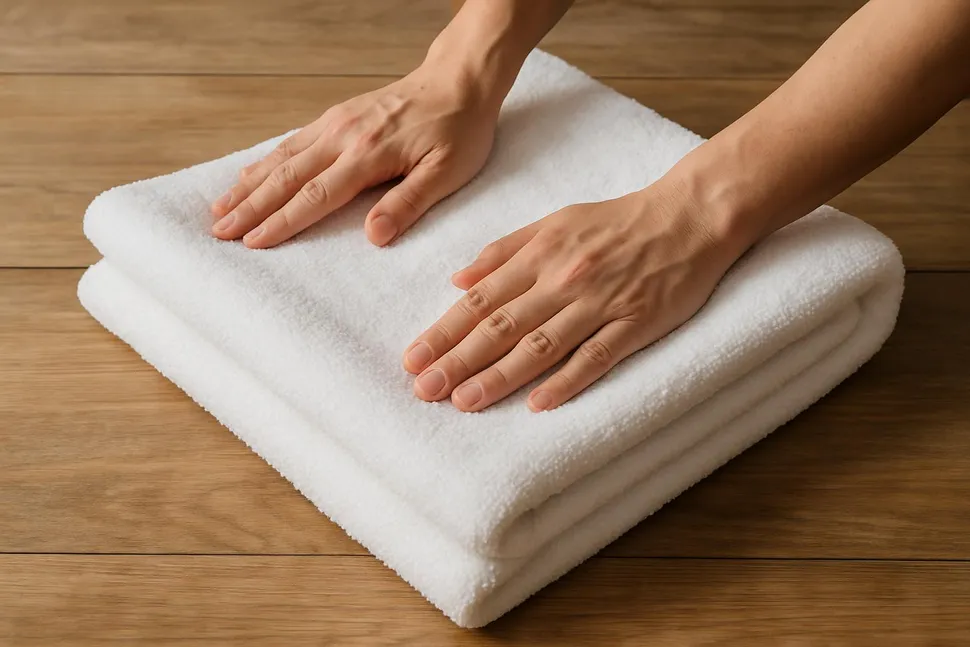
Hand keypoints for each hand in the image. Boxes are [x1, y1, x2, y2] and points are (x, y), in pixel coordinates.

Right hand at [210, 61, 499, 247]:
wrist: (459, 80)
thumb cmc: (459, 129)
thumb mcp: (447, 172)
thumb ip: (408, 202)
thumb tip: (373, 236)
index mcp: (369, 154)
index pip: (316, 196)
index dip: (282, 222)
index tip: (251, 242)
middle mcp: (344, 135)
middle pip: (286, 177)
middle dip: (249, 207)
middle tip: (217, 231)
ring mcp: (337, 122)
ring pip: (283, 157)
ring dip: (249, 184)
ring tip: (220, 207)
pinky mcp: (339, 116)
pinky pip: (294, 141)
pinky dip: (266, 160)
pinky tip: (250, 173)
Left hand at [401, 183, 749, 411]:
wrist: (689, 215)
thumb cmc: (617, 221)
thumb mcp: (555, 221)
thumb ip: (505, 251)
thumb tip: (457, 279)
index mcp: (540, 254)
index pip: (481, 300)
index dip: (445, 330)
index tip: (413, 358)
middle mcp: (563, 279)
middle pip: (501, 326)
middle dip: (458, 359)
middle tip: (424, 389)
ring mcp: (600, 302)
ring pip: (541, 345)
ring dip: (499, 375)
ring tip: (464, 401)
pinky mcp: (636, 322)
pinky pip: (597, 355)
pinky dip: (568, 380)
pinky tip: (538, 403)